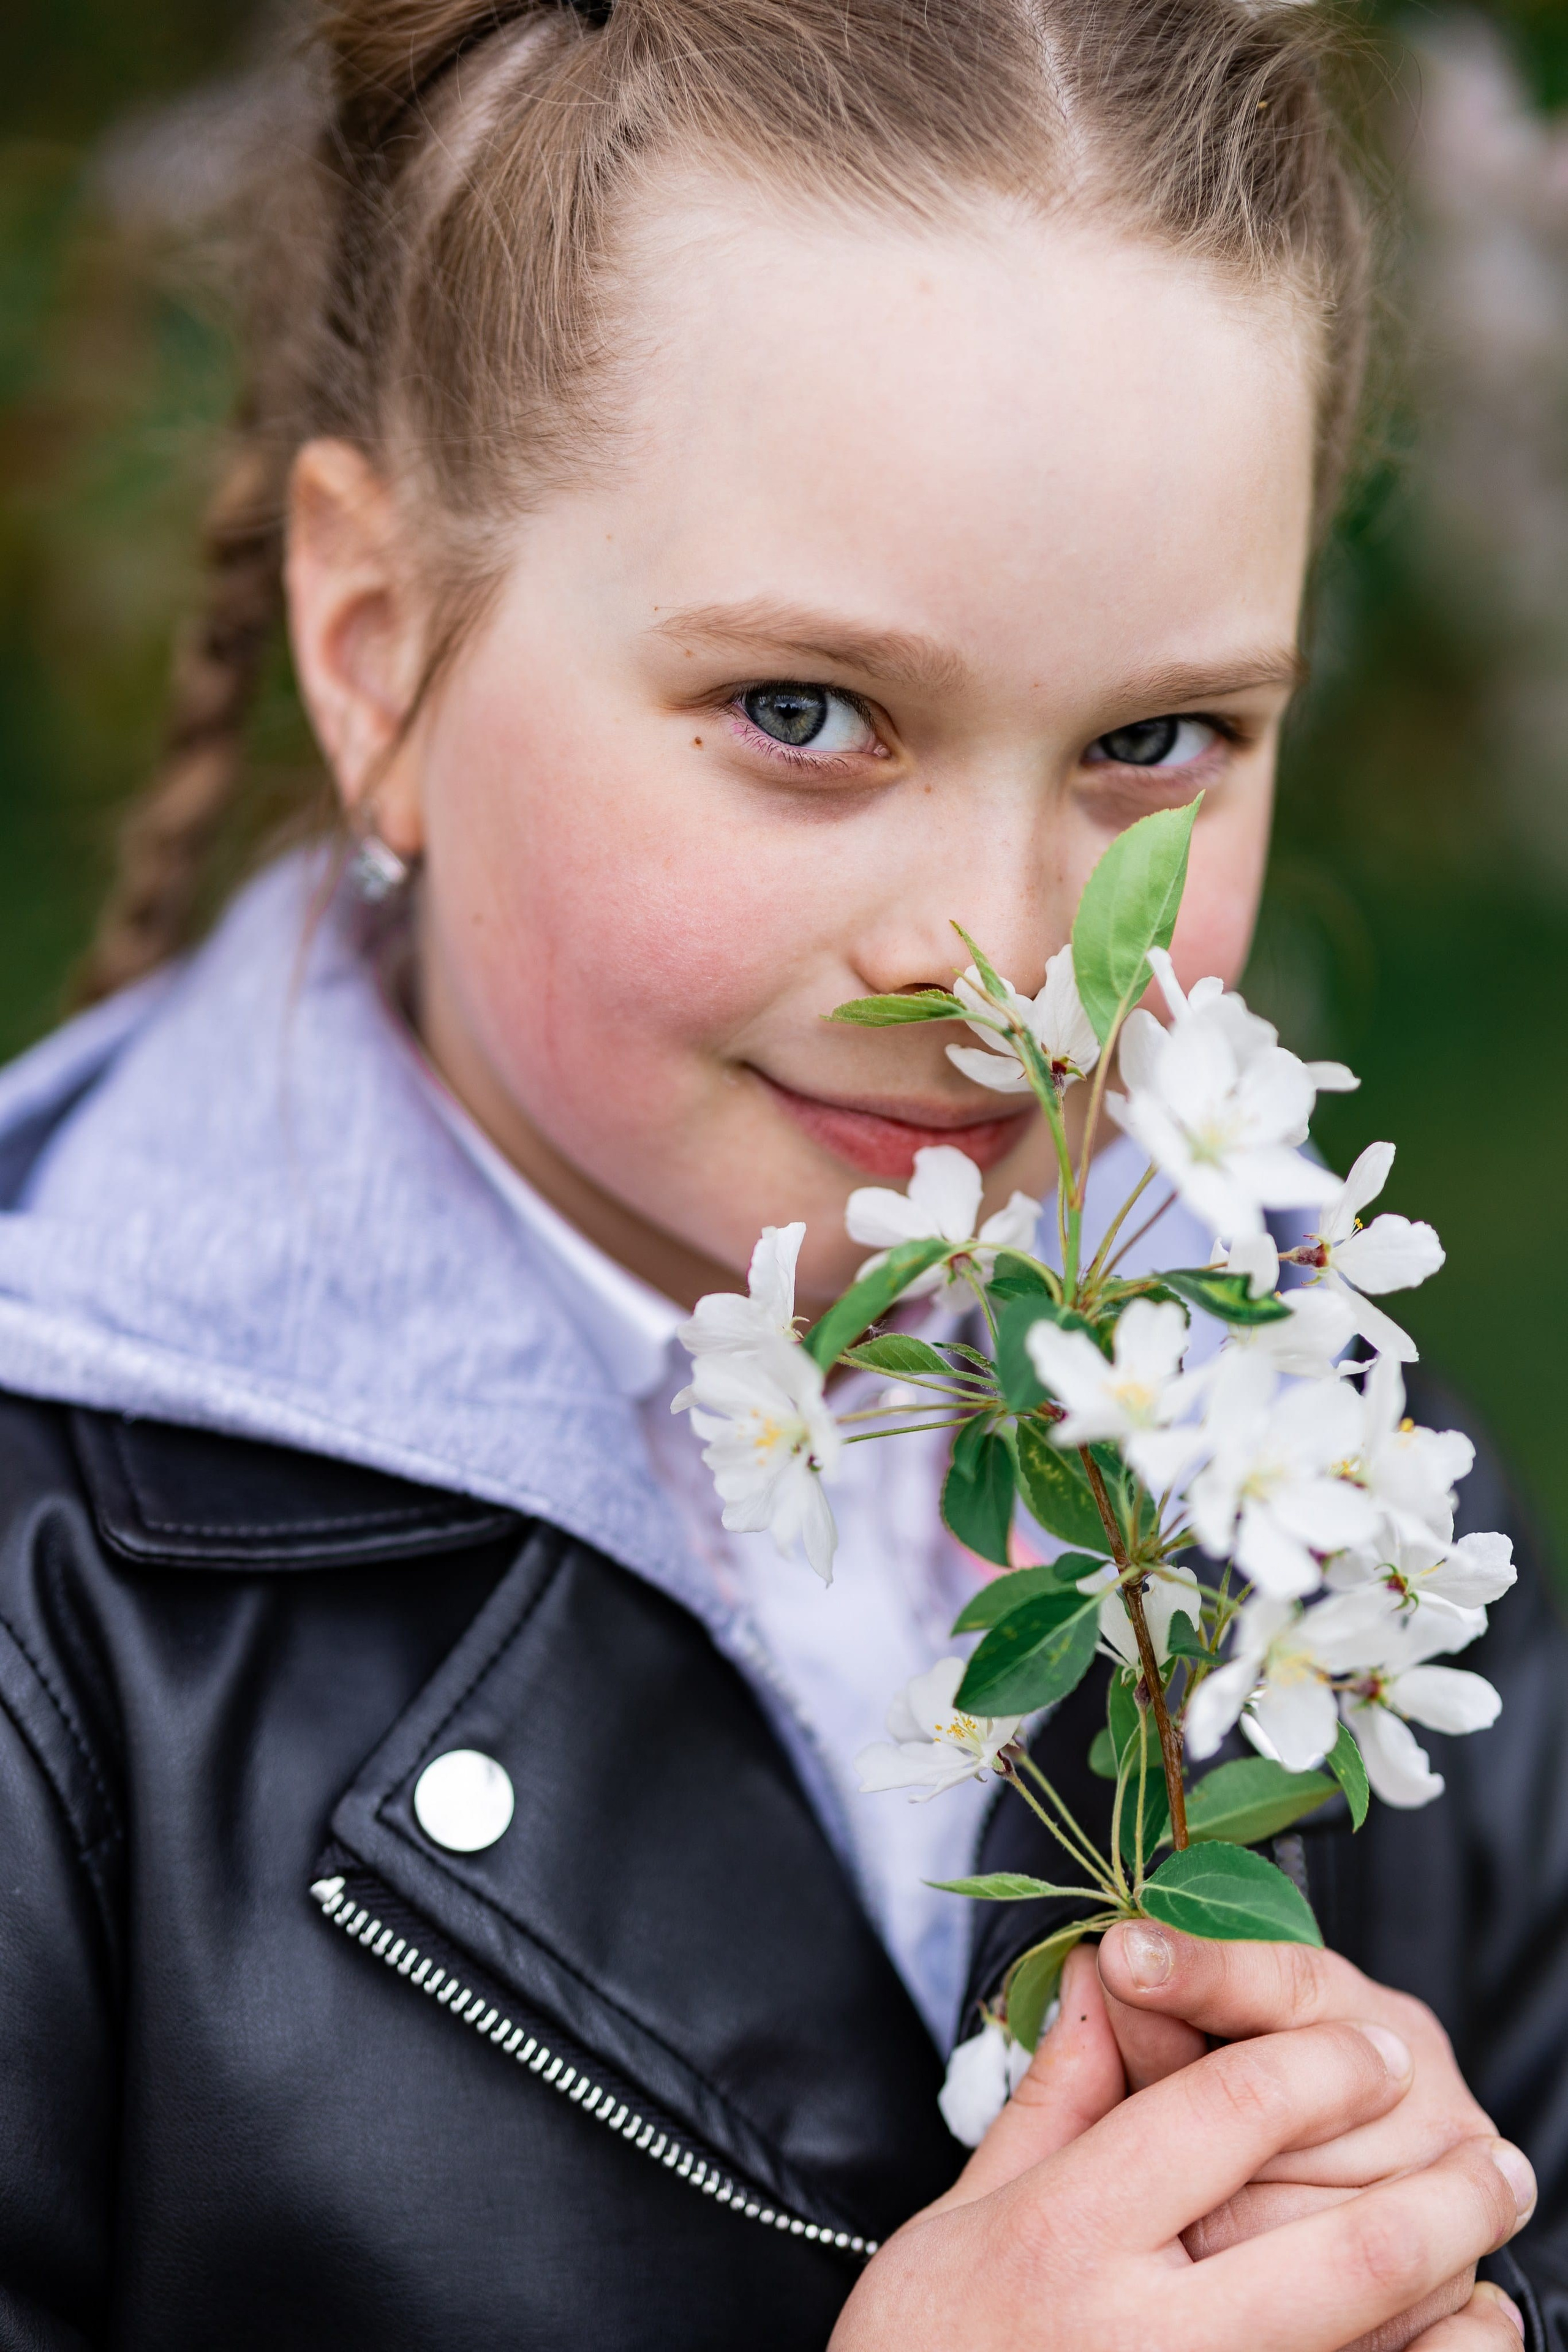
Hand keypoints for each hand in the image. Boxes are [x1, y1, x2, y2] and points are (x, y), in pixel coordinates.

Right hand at [830, 1946, 1534, 2350]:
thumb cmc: (922, 2348)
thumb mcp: (964, 2213)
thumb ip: (1056, 2103)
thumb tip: (1103, 1985)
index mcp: (1069, 2235)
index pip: (1229, 2113)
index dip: (1319, 2065)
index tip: (1373, 2047)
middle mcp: (1148, 2336)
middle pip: (1349, 2248)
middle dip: (1441, 2189)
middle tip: (1490, 2153)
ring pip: (1382, 2347)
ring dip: (1459, 2294)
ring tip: (1487, 2247)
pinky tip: (1456, 2336)